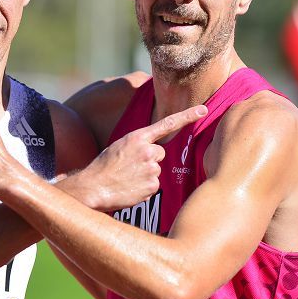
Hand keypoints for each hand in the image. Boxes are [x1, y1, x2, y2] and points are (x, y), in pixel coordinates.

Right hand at [65, 104, 206, 211]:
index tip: (204, 110)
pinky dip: (144, 188)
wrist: (93, 187)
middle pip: (160, 153)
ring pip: (156, 170)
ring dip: (145, 175)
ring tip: (127, 178)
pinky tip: (130, 188)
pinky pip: (154, 186)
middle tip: (131, 167)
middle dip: (150, 160)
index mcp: (138, 137)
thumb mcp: (119, 146)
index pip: (168, 123)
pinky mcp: (153, 186)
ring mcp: (151, 169)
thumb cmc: (104, 167)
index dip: (188, 116)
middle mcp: (148, 151)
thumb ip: (138, 145)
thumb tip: (154, 152)